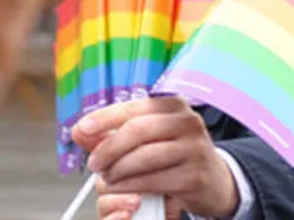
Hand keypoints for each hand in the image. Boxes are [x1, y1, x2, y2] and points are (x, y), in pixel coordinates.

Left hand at [71, 97, 238, 217]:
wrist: (213, 179)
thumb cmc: (175, 152)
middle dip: (109, 148)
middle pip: (138, 130)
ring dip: (118, 170)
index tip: (83, 129)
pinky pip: (153, 180)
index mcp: (173, 105)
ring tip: (107, 177)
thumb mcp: (148, 136)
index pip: (133, 107)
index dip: (104, 117)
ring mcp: (193, 148)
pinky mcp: (193, 175)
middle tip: (94, 163)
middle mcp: (186, 122)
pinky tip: (121, 187)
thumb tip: (80, 131)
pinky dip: (130, 185)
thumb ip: (113, 132)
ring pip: (144, 157)